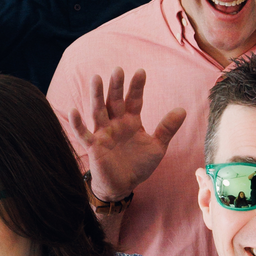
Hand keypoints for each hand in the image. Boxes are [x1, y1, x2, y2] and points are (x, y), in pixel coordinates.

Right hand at [67, 67, 185, 200]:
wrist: (123, 186)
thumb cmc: (138, 165)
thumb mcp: (156, 147)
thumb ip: (166, 129)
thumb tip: (182, 110)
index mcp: (131, 121)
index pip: (134, 100)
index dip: (137, 87)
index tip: (141, 72)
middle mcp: (116, 123)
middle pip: (115, 101)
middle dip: (116, 86)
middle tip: (118, 69)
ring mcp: (103, 134)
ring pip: (98, 111)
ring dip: (96, 96)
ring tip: (96, 78)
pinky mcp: (94, 147)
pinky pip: (83, 134)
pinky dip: (77, 124)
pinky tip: (73, 111)